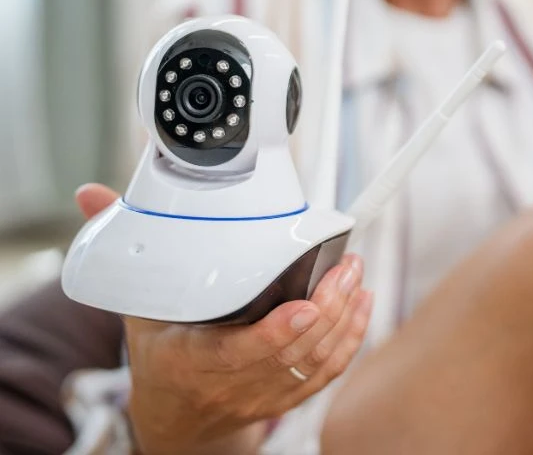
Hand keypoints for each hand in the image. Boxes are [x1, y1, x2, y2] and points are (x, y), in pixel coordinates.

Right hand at [75, 184, 372, 454]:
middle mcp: (234, 382)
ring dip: (345, 318)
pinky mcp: (286, 395)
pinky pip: (328, 373)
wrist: (176, 415)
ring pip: (316, 363)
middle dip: (328, 307)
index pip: (239, 353)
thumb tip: (91, 195)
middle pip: (292, 353)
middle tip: (347, 264)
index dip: (275, 333)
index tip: (304, 305)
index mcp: (194, 360)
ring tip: (356, 273)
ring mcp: (264, 393)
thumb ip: (126, 249)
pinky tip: (364, 304)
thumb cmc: (161, 352)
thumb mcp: (137, 305)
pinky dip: (351, 340)